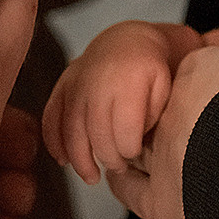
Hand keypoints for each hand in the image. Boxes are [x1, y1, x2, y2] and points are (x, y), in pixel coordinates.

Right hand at [42, 20, 200, 185]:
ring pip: (70, 128)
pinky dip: (54, 142)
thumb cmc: (152, 71)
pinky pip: (51, 117)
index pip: (125, 127)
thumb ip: (156, 115)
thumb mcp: (167, 87)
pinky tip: (64, 160)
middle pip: (96, 131)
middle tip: (118, 168)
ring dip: (79, 158)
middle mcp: (98, 79)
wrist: (128, 42)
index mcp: (129, 79)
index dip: (129, 148)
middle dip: (107, 157)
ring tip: (91, 177)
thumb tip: (140, 143)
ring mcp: (76, 82)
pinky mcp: (62, 86)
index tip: (135, 155)